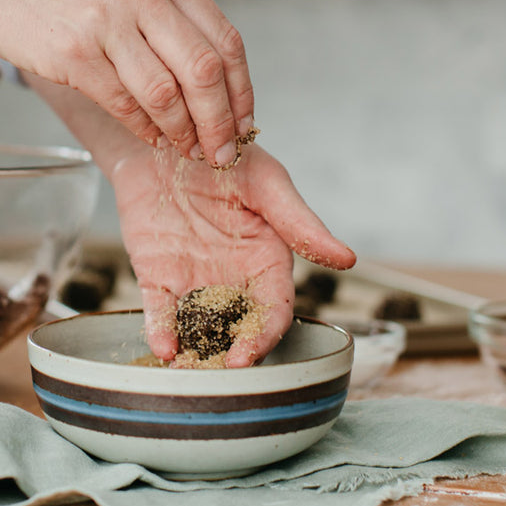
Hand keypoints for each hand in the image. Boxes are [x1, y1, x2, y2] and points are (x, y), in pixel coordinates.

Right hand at [0, 0, 253, 168]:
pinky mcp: (74, 53)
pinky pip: (124, 104)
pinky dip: (145, 129)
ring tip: (187, 149)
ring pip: (166, 94)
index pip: (225, 41)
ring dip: (183, 133)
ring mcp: (106, 21)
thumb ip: (172, 20)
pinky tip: (152, 137)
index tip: (244, 121)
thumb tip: (216, 83)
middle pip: (204, 72)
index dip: (241, 90)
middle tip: (222, 150)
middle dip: (220, 122)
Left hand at [109, 143, 355, 367]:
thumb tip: (347, 260)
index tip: (250, 352)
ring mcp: (194, 280)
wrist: (171, 133)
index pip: (273, 310)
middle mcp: (232, 279)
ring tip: (188, 372)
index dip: (264, 335)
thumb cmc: (228, 156)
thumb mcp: (269, 184)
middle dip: (230, 355)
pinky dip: (160, 329)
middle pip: (237, 329)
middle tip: (221, 373)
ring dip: (195, 352)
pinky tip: (162, 346)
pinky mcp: (157, 274)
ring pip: (198, 328)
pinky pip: (160, 309)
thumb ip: (301, 224)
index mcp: (266, 262)